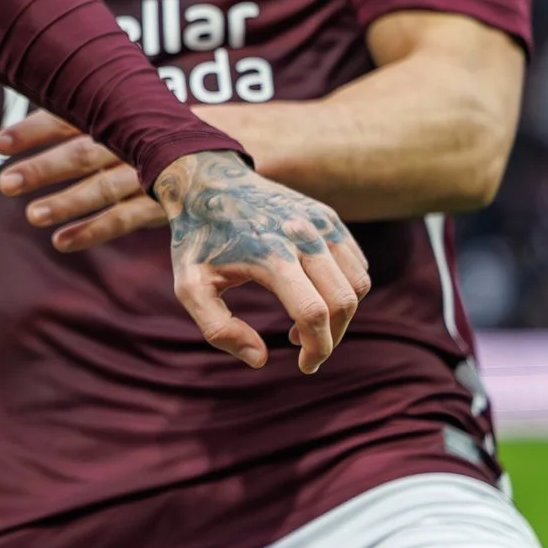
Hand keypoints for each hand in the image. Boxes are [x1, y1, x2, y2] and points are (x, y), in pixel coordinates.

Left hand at [0, 111, 159, 250]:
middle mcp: (130, 141)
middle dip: (42, 169)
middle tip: (5, 184)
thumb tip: (6, 134)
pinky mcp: (162, 202)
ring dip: (66, 203)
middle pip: (82, 154)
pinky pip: (124, 218)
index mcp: (114, 113)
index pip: (69, 119)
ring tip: (32, 215)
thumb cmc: (145, 128)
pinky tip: (61, 242)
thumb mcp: (114, 115)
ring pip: (102, 188)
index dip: (33, 131)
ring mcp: (148, 172)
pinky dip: (91, 231)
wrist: (215, 145)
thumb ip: (70, 119)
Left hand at [150, 151, 369, 374]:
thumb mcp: (190, 285)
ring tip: (306, 323)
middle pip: (342, 301)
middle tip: (305, 350)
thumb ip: (217, 329)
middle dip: (331, 337)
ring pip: (357, 283)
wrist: (207, 181)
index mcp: (270, 254)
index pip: (313, 313)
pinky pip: (356, 263)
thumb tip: (259, 359)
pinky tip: (314, 295)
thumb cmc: (197, 239)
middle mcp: (303, 235)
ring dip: (341, 314)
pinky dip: (345, 288)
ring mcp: (321, 222)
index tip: (305, 366)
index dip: (316, 348)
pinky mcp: (328, 216)